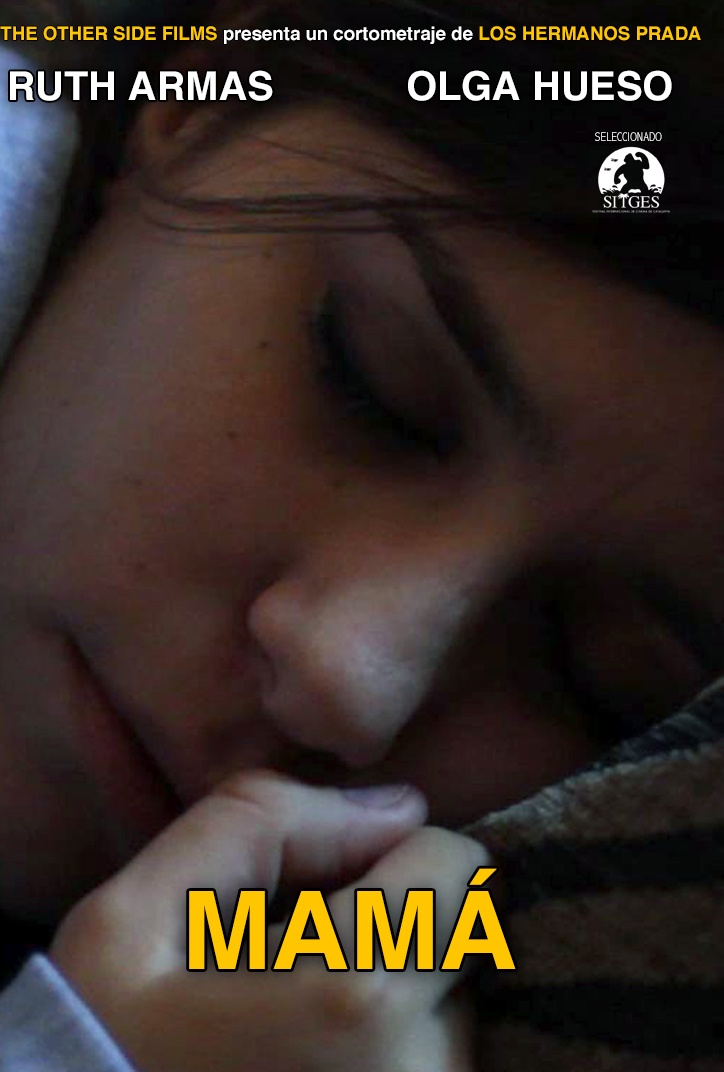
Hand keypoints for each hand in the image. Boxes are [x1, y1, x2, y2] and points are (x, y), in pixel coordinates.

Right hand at [51, 772, 486, 1071]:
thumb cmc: (110, 1046)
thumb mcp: (134, 915)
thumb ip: (262, 821)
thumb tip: (399, 806)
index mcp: (358, 996)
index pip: (457, 866)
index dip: (392, 855)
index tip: (325, 895)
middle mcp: (421, 1068)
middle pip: (465, 933)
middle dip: (400, 925)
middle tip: (306, 967)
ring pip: (458, 1001)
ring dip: (400, 991)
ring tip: (308, 1022)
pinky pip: (442, 1055)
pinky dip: (400, 1041)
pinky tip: (322, 1056)